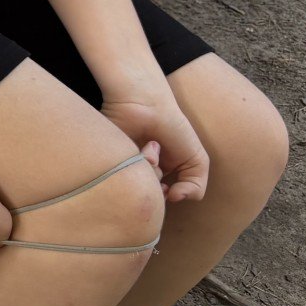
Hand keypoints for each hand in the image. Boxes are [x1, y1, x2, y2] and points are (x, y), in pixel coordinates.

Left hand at [102, 86, 207, 202]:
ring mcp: (124, 168)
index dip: (168, 197)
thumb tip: (174, 199)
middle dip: (157, 183)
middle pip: (147, 196)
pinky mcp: (108, 161)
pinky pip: (119, 175)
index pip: (160, 200)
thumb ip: (195, 187)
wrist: (148, 105)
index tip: (172, 190)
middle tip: (160, 165)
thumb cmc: (173, 129)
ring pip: (136, 186)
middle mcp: (141, 173)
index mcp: (160, 175)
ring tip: (152, 145)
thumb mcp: (196, 160)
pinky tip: (142, 145)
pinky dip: (138, 161)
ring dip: (150, 166)